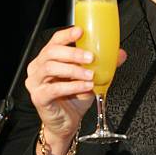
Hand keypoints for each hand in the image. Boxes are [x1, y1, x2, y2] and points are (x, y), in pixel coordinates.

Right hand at [26, 26, 126, 154]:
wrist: (66, 122)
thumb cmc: (74, 98)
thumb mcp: (91, 78)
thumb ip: (104, 65)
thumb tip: (120, 54)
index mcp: (49, 58)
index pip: (55, 41)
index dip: (67, 34)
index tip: (81, 32)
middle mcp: (39, 67)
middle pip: (52, 52)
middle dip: (73, 53)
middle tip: (90, 57)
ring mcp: (36, 82)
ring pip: (50, 68)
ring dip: (73, 70)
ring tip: (90, 75)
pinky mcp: (38, 97)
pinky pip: (53, 89)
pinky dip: (72, 86)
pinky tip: (85, 86)